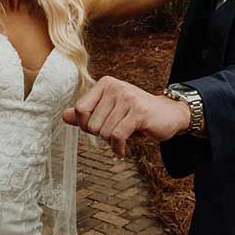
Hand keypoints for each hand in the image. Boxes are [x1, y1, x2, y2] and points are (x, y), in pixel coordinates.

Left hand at [62, 76, 189, 156]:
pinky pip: (117, 136)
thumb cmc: (136, 114)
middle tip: (117, 132)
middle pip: (91, 124)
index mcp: (105, 84)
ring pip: (104, 132)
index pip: (80, 109)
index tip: (99, 129)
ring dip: (113, 142)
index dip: (86, 125)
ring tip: (125, 136)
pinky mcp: (138, 112)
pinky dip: (118, 148)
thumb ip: (87, 113)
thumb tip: (64, 116)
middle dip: (102, 135)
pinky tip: (123, 150)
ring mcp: (127, 98)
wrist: (169, 114)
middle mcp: (115, 87)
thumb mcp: (110, 111)